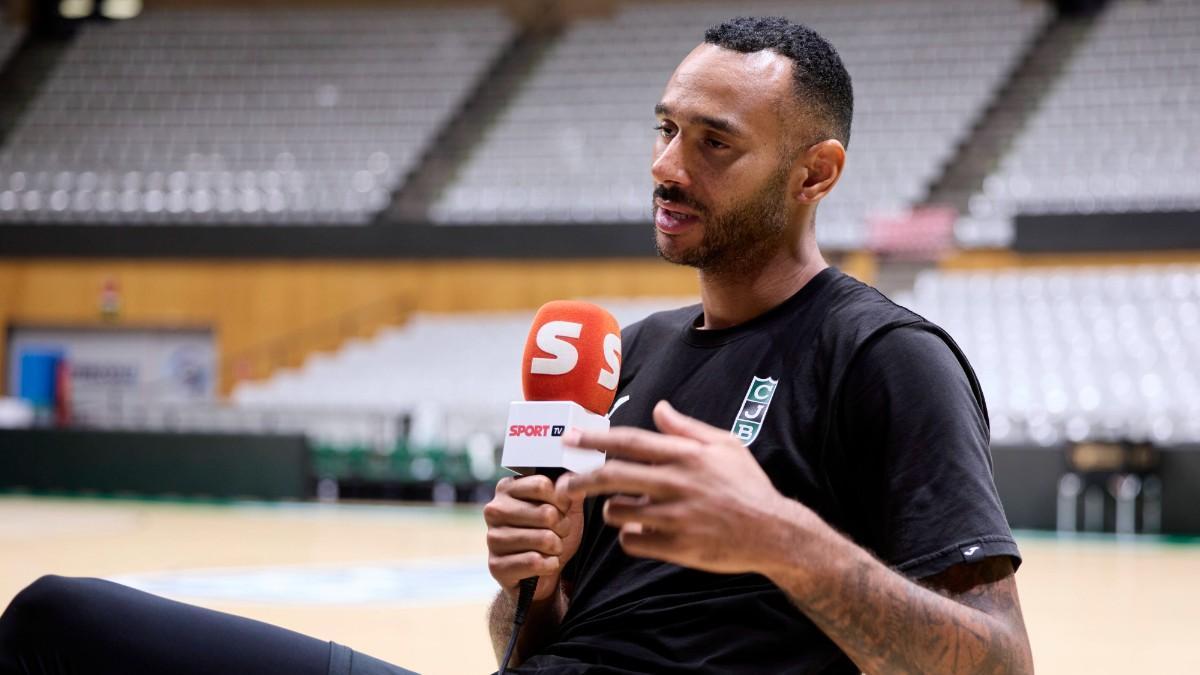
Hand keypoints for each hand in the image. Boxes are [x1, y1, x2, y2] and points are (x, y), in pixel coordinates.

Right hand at [484, 473, 583, 602]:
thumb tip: (571, 478)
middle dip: (563, 527)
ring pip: (543, 539)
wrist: (543, 573)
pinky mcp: (496, 566)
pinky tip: (545, 564)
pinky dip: (549, 565)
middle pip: (546, 513)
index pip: (542, 485)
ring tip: (551, 549)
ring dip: (557, 548)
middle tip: (559, 533)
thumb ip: (569, 490)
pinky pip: (535, 562)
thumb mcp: (565, 508)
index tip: (562, 510)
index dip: (561, 500)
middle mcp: (494, 510)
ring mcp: (492, 538)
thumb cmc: (551, 533)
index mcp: (507, 489)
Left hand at [561, 399, 796, 574]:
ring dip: (614, 511)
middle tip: (563, 485)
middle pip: (613, 476)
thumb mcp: (725, 446)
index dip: (595, 438)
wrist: (775, 534)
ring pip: (619, 512)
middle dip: (581, 479)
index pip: (630, 442)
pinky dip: (632, 536)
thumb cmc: (747, 486)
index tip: (569, 438)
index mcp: (686, 455)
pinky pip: (633, 541)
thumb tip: (659, 407)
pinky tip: (645, 531)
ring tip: (630, 510)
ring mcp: (676, 517)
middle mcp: (678, 483)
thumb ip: (686, 428)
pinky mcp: (677, 547)